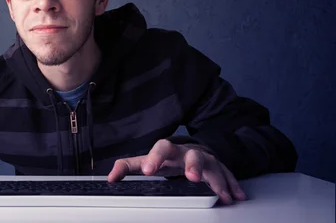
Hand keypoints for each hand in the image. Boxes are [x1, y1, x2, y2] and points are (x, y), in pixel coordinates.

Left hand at [107, 139, 246, 204]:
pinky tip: (234, 196)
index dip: (154, 157)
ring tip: (221, 194)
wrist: (192, 150)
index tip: (148, 169)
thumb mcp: (148, 161)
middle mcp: (189, 153)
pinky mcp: (219, 169)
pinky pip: (228, 176)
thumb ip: (128, 167)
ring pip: (213, 165)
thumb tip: (110, 178)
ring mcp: (206, 160)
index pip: (161, 148)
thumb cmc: (168, 158)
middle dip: (193, 165)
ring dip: (217, 179)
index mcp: (169, 151)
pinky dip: (231, 186)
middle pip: (192, 155)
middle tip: (192, 177)